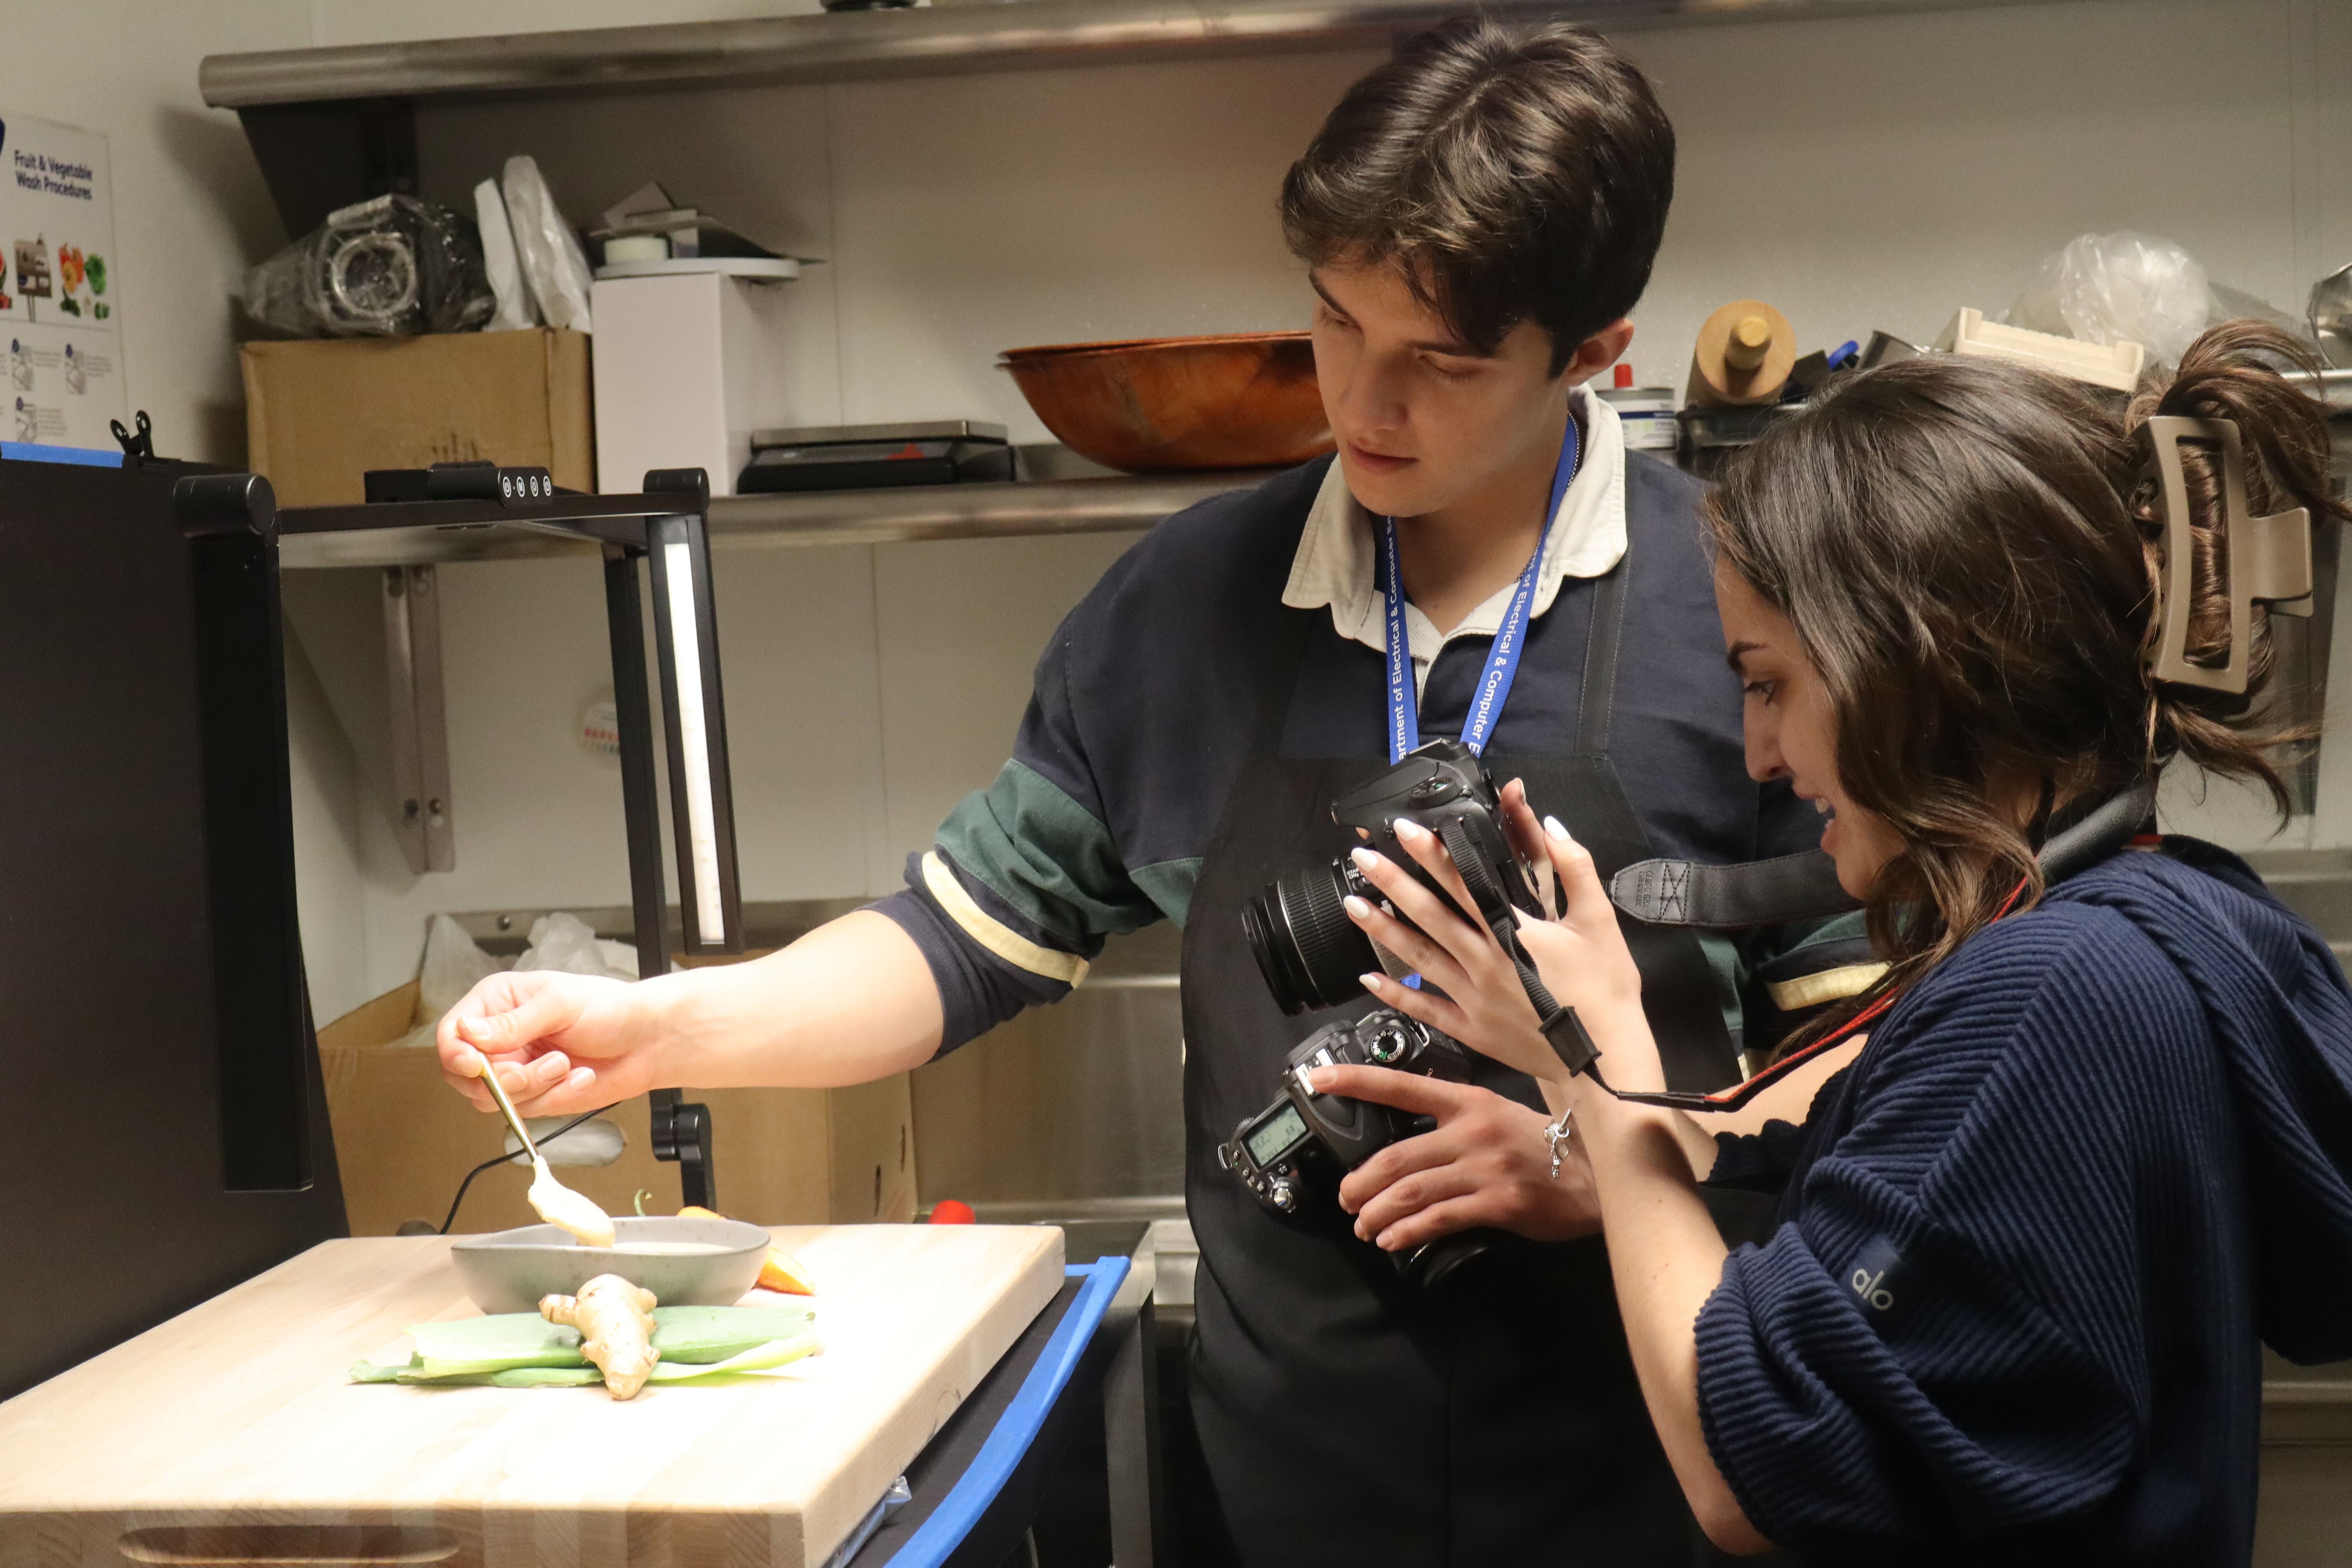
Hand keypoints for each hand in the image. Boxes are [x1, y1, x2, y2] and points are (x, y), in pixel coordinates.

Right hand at [435, 969, 662, 1116]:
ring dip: (534, 1086)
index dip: (456, 1053)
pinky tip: (579, 1077)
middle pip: (462, 1075)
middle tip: (539, 1067)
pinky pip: (525, 1111)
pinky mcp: (534, 1096)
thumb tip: (468, 1031)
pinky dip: (555, 1097)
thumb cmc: (611, 1009)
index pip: (452, 1033)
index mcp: (498, 1003)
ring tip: (566, 1065)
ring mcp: (515, 1069)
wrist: (648, 1041)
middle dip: (501, 1078)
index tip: (477, 1065)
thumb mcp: (561, 1004)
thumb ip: (514, 1022)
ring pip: (492, 1099)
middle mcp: (500, 1038)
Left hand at [1312, 1065, 1596, 1248]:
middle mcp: (1472, 1131)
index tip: (1317, 1078)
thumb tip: (1406, 1128)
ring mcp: (1486, 1168)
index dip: (1356, 1081)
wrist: (1596, 1176)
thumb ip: (1453, 1116)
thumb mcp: (1497, 1114)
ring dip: (1377, 1211)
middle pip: (1397, 1155)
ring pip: (1412, 1190)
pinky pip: (1440, 1219)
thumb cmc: (1542, 1145)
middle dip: (1361, 1181)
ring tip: (1362, 1225)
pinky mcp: (1499, 1203)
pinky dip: (1408, 1231)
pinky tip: (1392, 1239)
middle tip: (1345, 1196)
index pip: (1401, 1086)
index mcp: (1468, 1101)